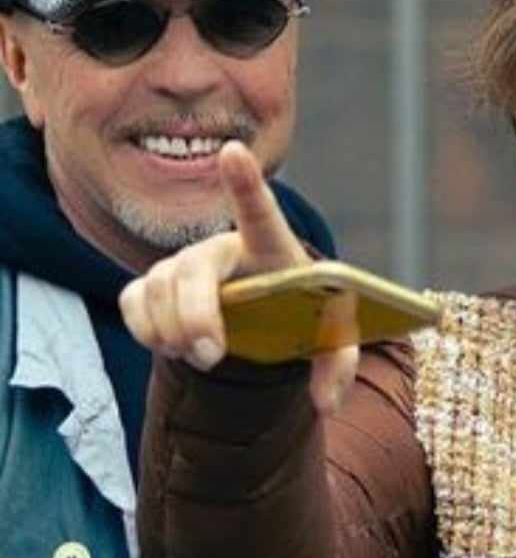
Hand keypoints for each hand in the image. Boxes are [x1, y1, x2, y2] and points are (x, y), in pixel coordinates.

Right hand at [119, 140, 357, 412]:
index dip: (246, 183)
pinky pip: (134, 302)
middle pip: (194, 269)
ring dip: (173, 331)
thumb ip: (339, 369)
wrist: (267, 316)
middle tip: (211, 356)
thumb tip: (327, 405)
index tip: (234, 152)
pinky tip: (172, 346)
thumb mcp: (333, 340)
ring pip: (158, 289)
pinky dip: (146, 329)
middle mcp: (221, 248)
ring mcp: (182, 263)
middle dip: (197, 315)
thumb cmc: (300, 314)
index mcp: (271, 248)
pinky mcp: (153, 285)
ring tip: (201, 355)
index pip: (259, 211)